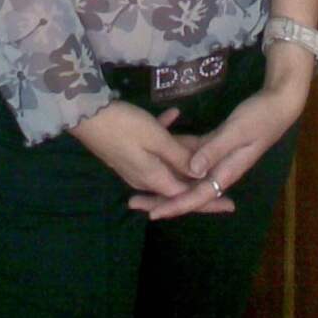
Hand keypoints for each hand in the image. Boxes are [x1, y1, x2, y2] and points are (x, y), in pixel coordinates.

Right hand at [67, 102, 233, 212]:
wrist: (86, 113)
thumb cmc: (124, 126)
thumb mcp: (156, 138)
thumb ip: (180, 156)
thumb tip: (201, 175)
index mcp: (154, 178)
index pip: (187, 196)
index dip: (209, 200)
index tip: (230, 204)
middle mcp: (144, 177)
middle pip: (177, 184)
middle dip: (199, 179)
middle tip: (223, 177)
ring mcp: (134, 164)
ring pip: (166, 164)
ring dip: (182, 155)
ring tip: (203, 144)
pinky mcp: (127, 150)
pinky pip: (152, 147)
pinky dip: (165, 135)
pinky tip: (173, 115)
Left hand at [128, 47, 312, 220]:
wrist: (278, 104)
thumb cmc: (260, 118)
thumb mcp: (237, 131)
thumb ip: (214, 150)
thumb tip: (192, 171)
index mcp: (225, 171)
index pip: (196, 195)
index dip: (175, 205)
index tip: (153, 213)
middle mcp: (219, 169)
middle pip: (187, 189)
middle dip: (163, 196)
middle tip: (134, 202)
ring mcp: (216, 157)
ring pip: (187, 173)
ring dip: (166, 177)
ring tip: (139, 182)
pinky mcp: (215, 143)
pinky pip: (192, 153)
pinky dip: (176, 154)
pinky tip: (158, 149)